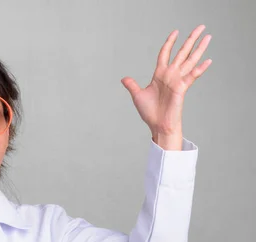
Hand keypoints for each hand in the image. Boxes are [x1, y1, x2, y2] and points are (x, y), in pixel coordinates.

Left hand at [121, 25, 211, 149]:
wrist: (157, 125)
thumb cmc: (149, 112)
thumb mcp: (138, 95)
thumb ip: (132, 85)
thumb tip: (124, 78)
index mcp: (160, 75)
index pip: (165, 53)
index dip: (169, 42)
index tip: (175, 32)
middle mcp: (170, 75)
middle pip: (182, 52)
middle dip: (190, 39)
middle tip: (200, 27)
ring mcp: (177, 80)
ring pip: (190, 60)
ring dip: (199, 48)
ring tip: (208, 37)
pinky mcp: (182, 88)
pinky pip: (192, 76)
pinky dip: (200, 68)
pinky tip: (208, 60)